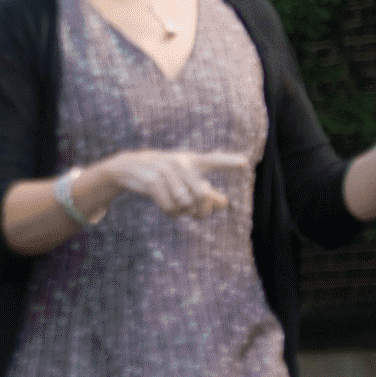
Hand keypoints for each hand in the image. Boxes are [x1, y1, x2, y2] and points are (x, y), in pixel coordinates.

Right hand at [91, 150, 250, 216]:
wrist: (130, 166)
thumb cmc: (166, 173)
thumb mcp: (184, 175)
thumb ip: (205, 189)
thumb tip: (224, 204)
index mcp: (191, 160)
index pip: (212, 161)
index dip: (228, 162)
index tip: (245, 163)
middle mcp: (180, 164)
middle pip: (202, 195)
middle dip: (203, 210)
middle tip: (200, 216)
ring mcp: (165, 172)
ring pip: (185, 203)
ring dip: (184, 212)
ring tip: (180, 209)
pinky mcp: (152, 183)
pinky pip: (169, 207)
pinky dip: (172, 213)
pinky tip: (170, 210)